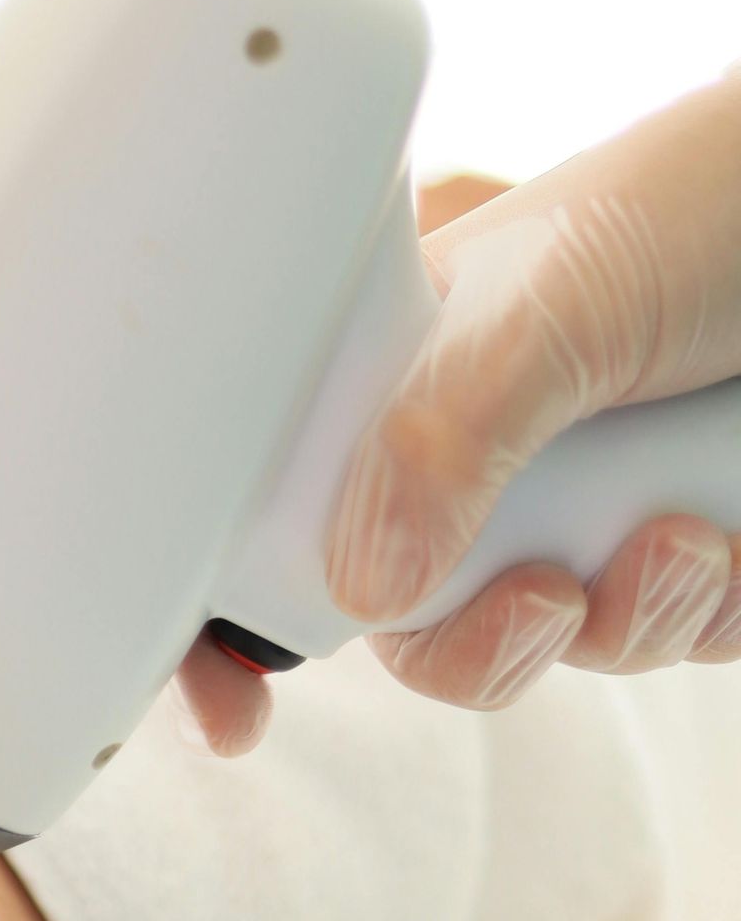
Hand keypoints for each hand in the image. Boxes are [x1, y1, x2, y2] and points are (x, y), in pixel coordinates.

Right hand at [176, 84, 740, 751]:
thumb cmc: (699, 205)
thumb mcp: (550, 302)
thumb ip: (442, 435)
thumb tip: (362, 592)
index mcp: (396, 386)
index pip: (272, 515)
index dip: (230, 624)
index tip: (232, 714)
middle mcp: (473, 458)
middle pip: (409, 625)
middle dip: (476, 646)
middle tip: (544, 599)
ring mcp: (578, 510)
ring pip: (549, 647)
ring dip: (626, 618)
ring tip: (684, 530)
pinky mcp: (679, 553)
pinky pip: (666, 641)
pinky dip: (708, 609)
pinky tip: (730, 531)